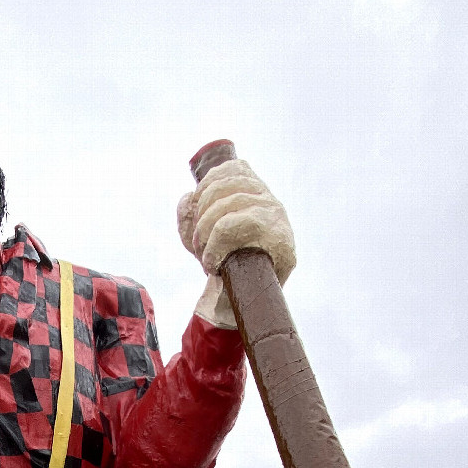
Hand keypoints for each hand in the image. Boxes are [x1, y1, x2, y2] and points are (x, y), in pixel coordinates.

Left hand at [177, 158, 295, 285]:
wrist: (242, 299)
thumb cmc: (223, 262)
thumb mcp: (198, 236)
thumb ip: (188, 214)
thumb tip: (187, 197)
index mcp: (255, 193)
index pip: (234, 168)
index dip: (209, 184)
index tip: (196, 209)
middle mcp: (269, 199)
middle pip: (225, 187)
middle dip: (201, 214)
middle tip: (196, 244)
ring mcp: (276, 216)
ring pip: (227, 207)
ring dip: (205, 234)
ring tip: (204, 257)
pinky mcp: (280, 237)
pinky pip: (236, 225)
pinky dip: (215, 245)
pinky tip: (212, 263)